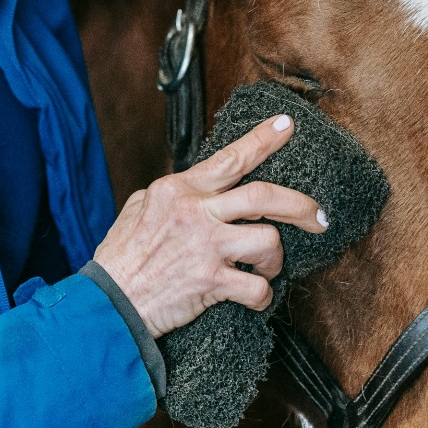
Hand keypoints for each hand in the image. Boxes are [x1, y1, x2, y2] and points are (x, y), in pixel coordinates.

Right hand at [92, 115, 327, 337]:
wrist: (109, 302)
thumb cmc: (122, 258)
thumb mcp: (139, 208)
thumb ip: (173, 194)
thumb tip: (198, 186)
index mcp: (179, 190)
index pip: (230, 159)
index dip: (263, 140)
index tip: (287, 125)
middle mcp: (196, 213)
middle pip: (264, 196)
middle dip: (301, 205)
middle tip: (319, 217)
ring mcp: (206, 247)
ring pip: (268, 241)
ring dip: (275, 258)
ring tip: (266, 268)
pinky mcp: (211, 283)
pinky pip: (257, 288)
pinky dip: (262, 295)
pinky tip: (253, 297)